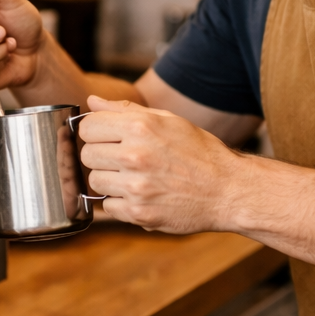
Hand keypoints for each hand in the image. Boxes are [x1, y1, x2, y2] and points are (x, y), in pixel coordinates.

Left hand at [76, 95, 251, 233]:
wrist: (228, 190)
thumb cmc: (199, 152)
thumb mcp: (168, 120)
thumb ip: (125, 110)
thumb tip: (91, 101)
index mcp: (141, 127)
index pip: (87, 126)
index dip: (95, 131)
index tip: (107, 137)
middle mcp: (135, 156)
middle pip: (86, 155)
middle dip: (101, 156)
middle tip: (124, 159)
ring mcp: (136, 187)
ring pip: (94, 182)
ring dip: (110, 180)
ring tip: (135, 178)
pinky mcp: (139, 214)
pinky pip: (108, 207)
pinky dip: (121, 203)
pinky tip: (142, 195)